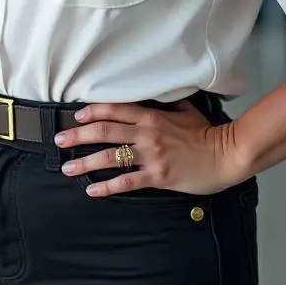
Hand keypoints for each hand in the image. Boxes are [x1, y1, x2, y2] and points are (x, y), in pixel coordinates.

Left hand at [54, 100, 245, 197]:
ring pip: (109, 156)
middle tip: (59, 140)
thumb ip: (167, 104)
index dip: (92, 111)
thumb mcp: (186, 111)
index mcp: (151, 115)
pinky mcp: (157, 176)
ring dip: (85, 162)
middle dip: (77, 135)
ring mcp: (151, 155)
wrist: (226, 155)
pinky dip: (107, 186)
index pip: (114, 109)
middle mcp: (146, 133)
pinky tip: (93, 190)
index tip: (75, 115)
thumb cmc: (207, 133)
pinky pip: (126, 181)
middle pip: (103, 130)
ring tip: (67, 167)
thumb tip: (159, 94)